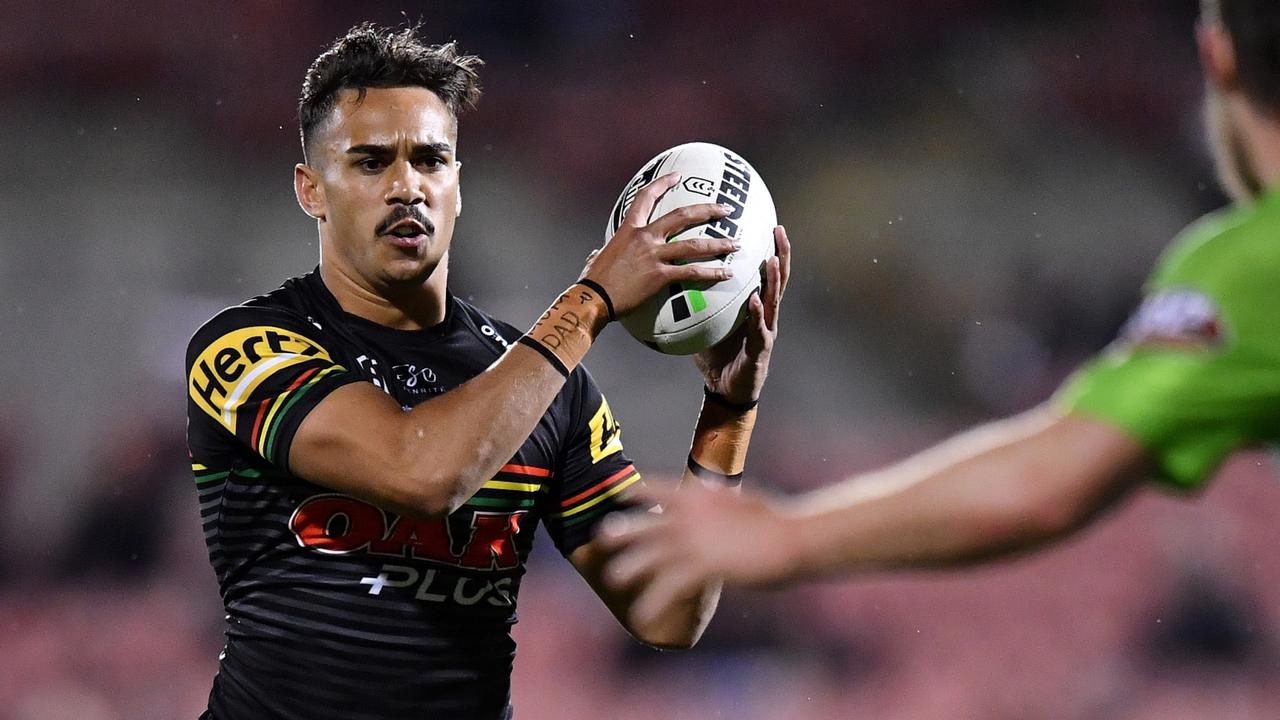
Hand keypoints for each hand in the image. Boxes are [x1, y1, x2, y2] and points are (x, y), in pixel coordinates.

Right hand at [581, 173, 738, 315]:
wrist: (594, 298)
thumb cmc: (594, 280)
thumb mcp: (599, 256)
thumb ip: (606, 250)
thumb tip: (597, 254)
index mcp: (629, 229)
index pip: (647, 197)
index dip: (663, 184)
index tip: (678, 176)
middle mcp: (645, 237)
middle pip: (682, 216)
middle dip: (707, 210)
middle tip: (725, 209)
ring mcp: (654, 256)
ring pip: (694, 244)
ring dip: (718, 243)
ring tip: (735, 243)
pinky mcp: (660, 276)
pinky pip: (692, 272)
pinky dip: (713, 272)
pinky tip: (727, 273)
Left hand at [596, 482, 794, 626]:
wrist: (791, 537)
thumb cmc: (771, 520)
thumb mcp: (738, 500)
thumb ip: (715, 500)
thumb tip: (709, 495)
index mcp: (694, 495)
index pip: (651, 487)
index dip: (630, 492)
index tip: (616, 498)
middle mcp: (687, 515)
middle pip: (642, 523)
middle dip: (619, 531)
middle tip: (601, 538)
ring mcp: (693, 541)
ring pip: (647, 556)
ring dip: (628, 568)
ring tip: (612, 580)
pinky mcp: (703, 566)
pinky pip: (667, 588)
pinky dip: (651, 604)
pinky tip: (640, 618)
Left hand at [696, 226, 790, 403]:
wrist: (725, 389)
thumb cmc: (717, 355)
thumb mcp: (707, 322)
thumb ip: (697, 301)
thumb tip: (670, 278)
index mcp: (754, 305)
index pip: (763, 271)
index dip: (768, 247)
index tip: (765, 221)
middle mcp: (765, 314)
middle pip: (778, 279)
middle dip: (781, 253)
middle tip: (778, 229)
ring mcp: (767, 331)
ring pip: (774, 300)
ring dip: (774, 279)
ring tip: (772, 258)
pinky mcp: (761, 349)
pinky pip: (760, 328)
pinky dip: (757, 313)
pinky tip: (754, 299)